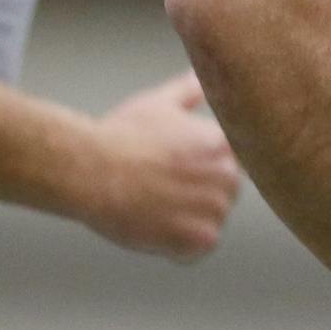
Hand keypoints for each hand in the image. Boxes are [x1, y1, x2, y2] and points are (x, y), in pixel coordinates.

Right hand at [84, 71, 241, 258]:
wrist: (92, 170)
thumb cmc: (121, 135)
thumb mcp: (159, 103)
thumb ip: (189, 91)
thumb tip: (203, 78)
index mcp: (226, 143)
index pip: (238, 162)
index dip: (207, 168)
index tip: (182, 170)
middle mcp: (229, 175)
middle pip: (225, 194)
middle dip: (199, 194)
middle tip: (162, 187)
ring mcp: (217, 208)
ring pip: (210, 222)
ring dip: (187, 221)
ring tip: (154, 204)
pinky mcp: (201, 239)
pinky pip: (195, 251)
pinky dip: (176, 247)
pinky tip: (152, 225)